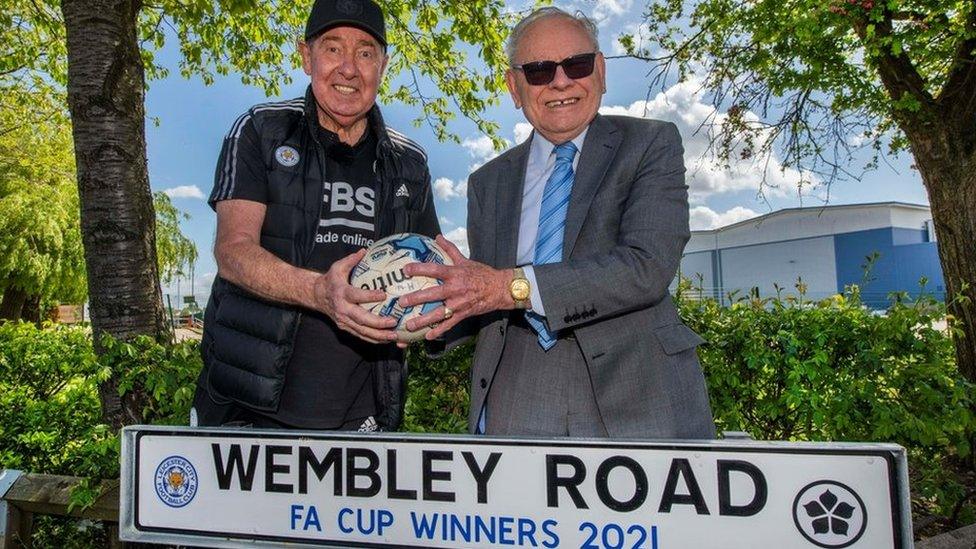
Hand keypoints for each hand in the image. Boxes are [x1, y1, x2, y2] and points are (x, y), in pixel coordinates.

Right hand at [311, 248, 398, 343]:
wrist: (317, 296)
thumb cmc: (331, 280)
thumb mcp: (338, 266)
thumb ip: (352, 259)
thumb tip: (365, 250)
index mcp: (341, 293)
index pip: (356, 296)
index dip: (369, 296)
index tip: (383, 295)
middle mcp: (342, 309)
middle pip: (361, 319)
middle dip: (378, 322)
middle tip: (393, 321)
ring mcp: (343, 321)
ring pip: (362, 331)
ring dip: (379, 335)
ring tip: (394, 335)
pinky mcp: (345, 327)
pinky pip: (360, 335)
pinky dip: (373, 339)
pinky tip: (387, 339)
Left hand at [398, 235, 512, 339]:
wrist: (500, 289)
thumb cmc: (482, 273)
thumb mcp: (466, 260)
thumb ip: (450, 249)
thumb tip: (437, 237)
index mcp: (455, 274)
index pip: (434, 270)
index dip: (419, 269)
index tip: (405, 270)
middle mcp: (455, 289)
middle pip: (433, 294)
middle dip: (416, 299)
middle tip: (401, 302)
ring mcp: (459, 304)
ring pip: (438, 313)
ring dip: (423, 320)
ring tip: (409, 325)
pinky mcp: (463, 314)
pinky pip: (449, 324)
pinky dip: (439, 331)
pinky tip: (427, 336)